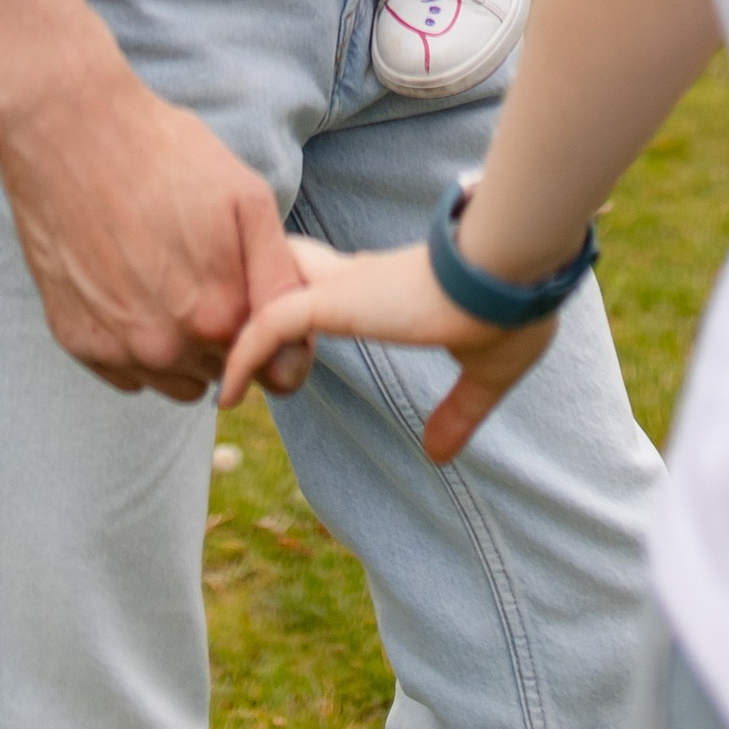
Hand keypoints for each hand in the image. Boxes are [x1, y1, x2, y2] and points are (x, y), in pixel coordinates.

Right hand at [0, 36, 313, 403]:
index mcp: (220, 315)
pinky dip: (135, 341)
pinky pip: (127, 371)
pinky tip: (129, 285)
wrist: (72, 134)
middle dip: (227, 335)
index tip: (260, 299)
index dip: (277, 336)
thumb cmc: (165, 156)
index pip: (276, 373)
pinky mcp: (77, 343)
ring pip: (175, 380)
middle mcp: (168, 349)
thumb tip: (293, 341)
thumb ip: (280, 279)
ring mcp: (118, 350)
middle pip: (223, 373)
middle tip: (206, 270)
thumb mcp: (248, 199)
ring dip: (182, 347)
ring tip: (167, 276)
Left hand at [219, 237, 558, 461]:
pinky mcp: (339, 300)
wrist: (515, 274)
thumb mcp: (486, 374)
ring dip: (238, 331)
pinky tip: (227, 393)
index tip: (283, 351)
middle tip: (223, 356)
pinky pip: (270, 322)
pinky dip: (242, 354)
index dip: (301, 308)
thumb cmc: (512, 309)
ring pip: (266, 292)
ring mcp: (346, 287)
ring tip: (213, 377)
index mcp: (392, 287)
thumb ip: (458, 412)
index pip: (329, 286)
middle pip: (286, 273)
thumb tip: (438, 455)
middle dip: (253, 304)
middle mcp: (360, 279)